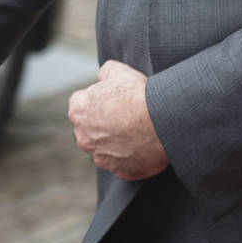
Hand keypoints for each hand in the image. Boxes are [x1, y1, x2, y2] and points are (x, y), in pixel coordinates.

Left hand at [68, 60, 168, 180]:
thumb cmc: (138, 95)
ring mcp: (101, 158)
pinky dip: (131, 158)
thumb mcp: (117, 71)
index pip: (81, 104)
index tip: (114, 100)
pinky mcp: (120, 171)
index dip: (99, 100)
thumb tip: (102, 78)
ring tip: (137, 132)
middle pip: (90, 130)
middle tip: (126, 117)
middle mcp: (84, 138)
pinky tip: (143, 146)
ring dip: (116, 143)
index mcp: (78, 111)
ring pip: (105, 149)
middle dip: (103, 124)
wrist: (162, 121)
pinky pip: (123, 164)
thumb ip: (103, 73)